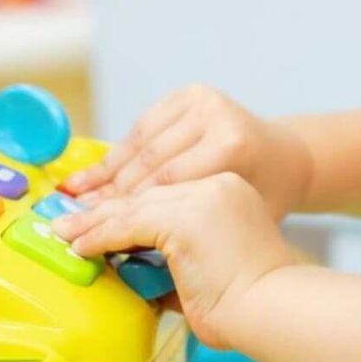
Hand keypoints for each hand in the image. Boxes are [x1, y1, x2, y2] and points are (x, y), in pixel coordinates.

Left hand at [52, 173, 295, 347]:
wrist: (272, 310)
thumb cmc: (249, 303)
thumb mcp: (210, 268)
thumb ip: (175, 259)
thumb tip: (133, 270)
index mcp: (226, 192)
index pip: (164, 194)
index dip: (127, 208)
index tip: (98, 219)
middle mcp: (214, 186)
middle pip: (144, 194)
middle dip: (102, 210)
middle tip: (69, 222)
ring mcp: (199, 198)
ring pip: (132, 205)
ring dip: (92, 222)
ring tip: (64, 233)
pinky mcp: (183, 218)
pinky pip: (127, 224)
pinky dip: (99, 236)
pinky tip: (80, 246)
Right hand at [62, 86, 312, 218]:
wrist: (287, 158)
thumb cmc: (266, 200)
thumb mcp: (234, 223)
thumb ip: (189, 235)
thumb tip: (132, 268)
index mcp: (232, 147)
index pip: (165, 185)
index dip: (126, 212)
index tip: (94, 234)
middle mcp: (217, 115)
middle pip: (149, 162)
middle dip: (109, 195)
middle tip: (73, 219)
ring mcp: (202, 100)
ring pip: (140, 143)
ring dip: (105, 173)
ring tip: (73, 198)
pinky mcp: (190, 94)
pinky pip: (143, 127)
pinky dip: (118, 153)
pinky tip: (95, 174)